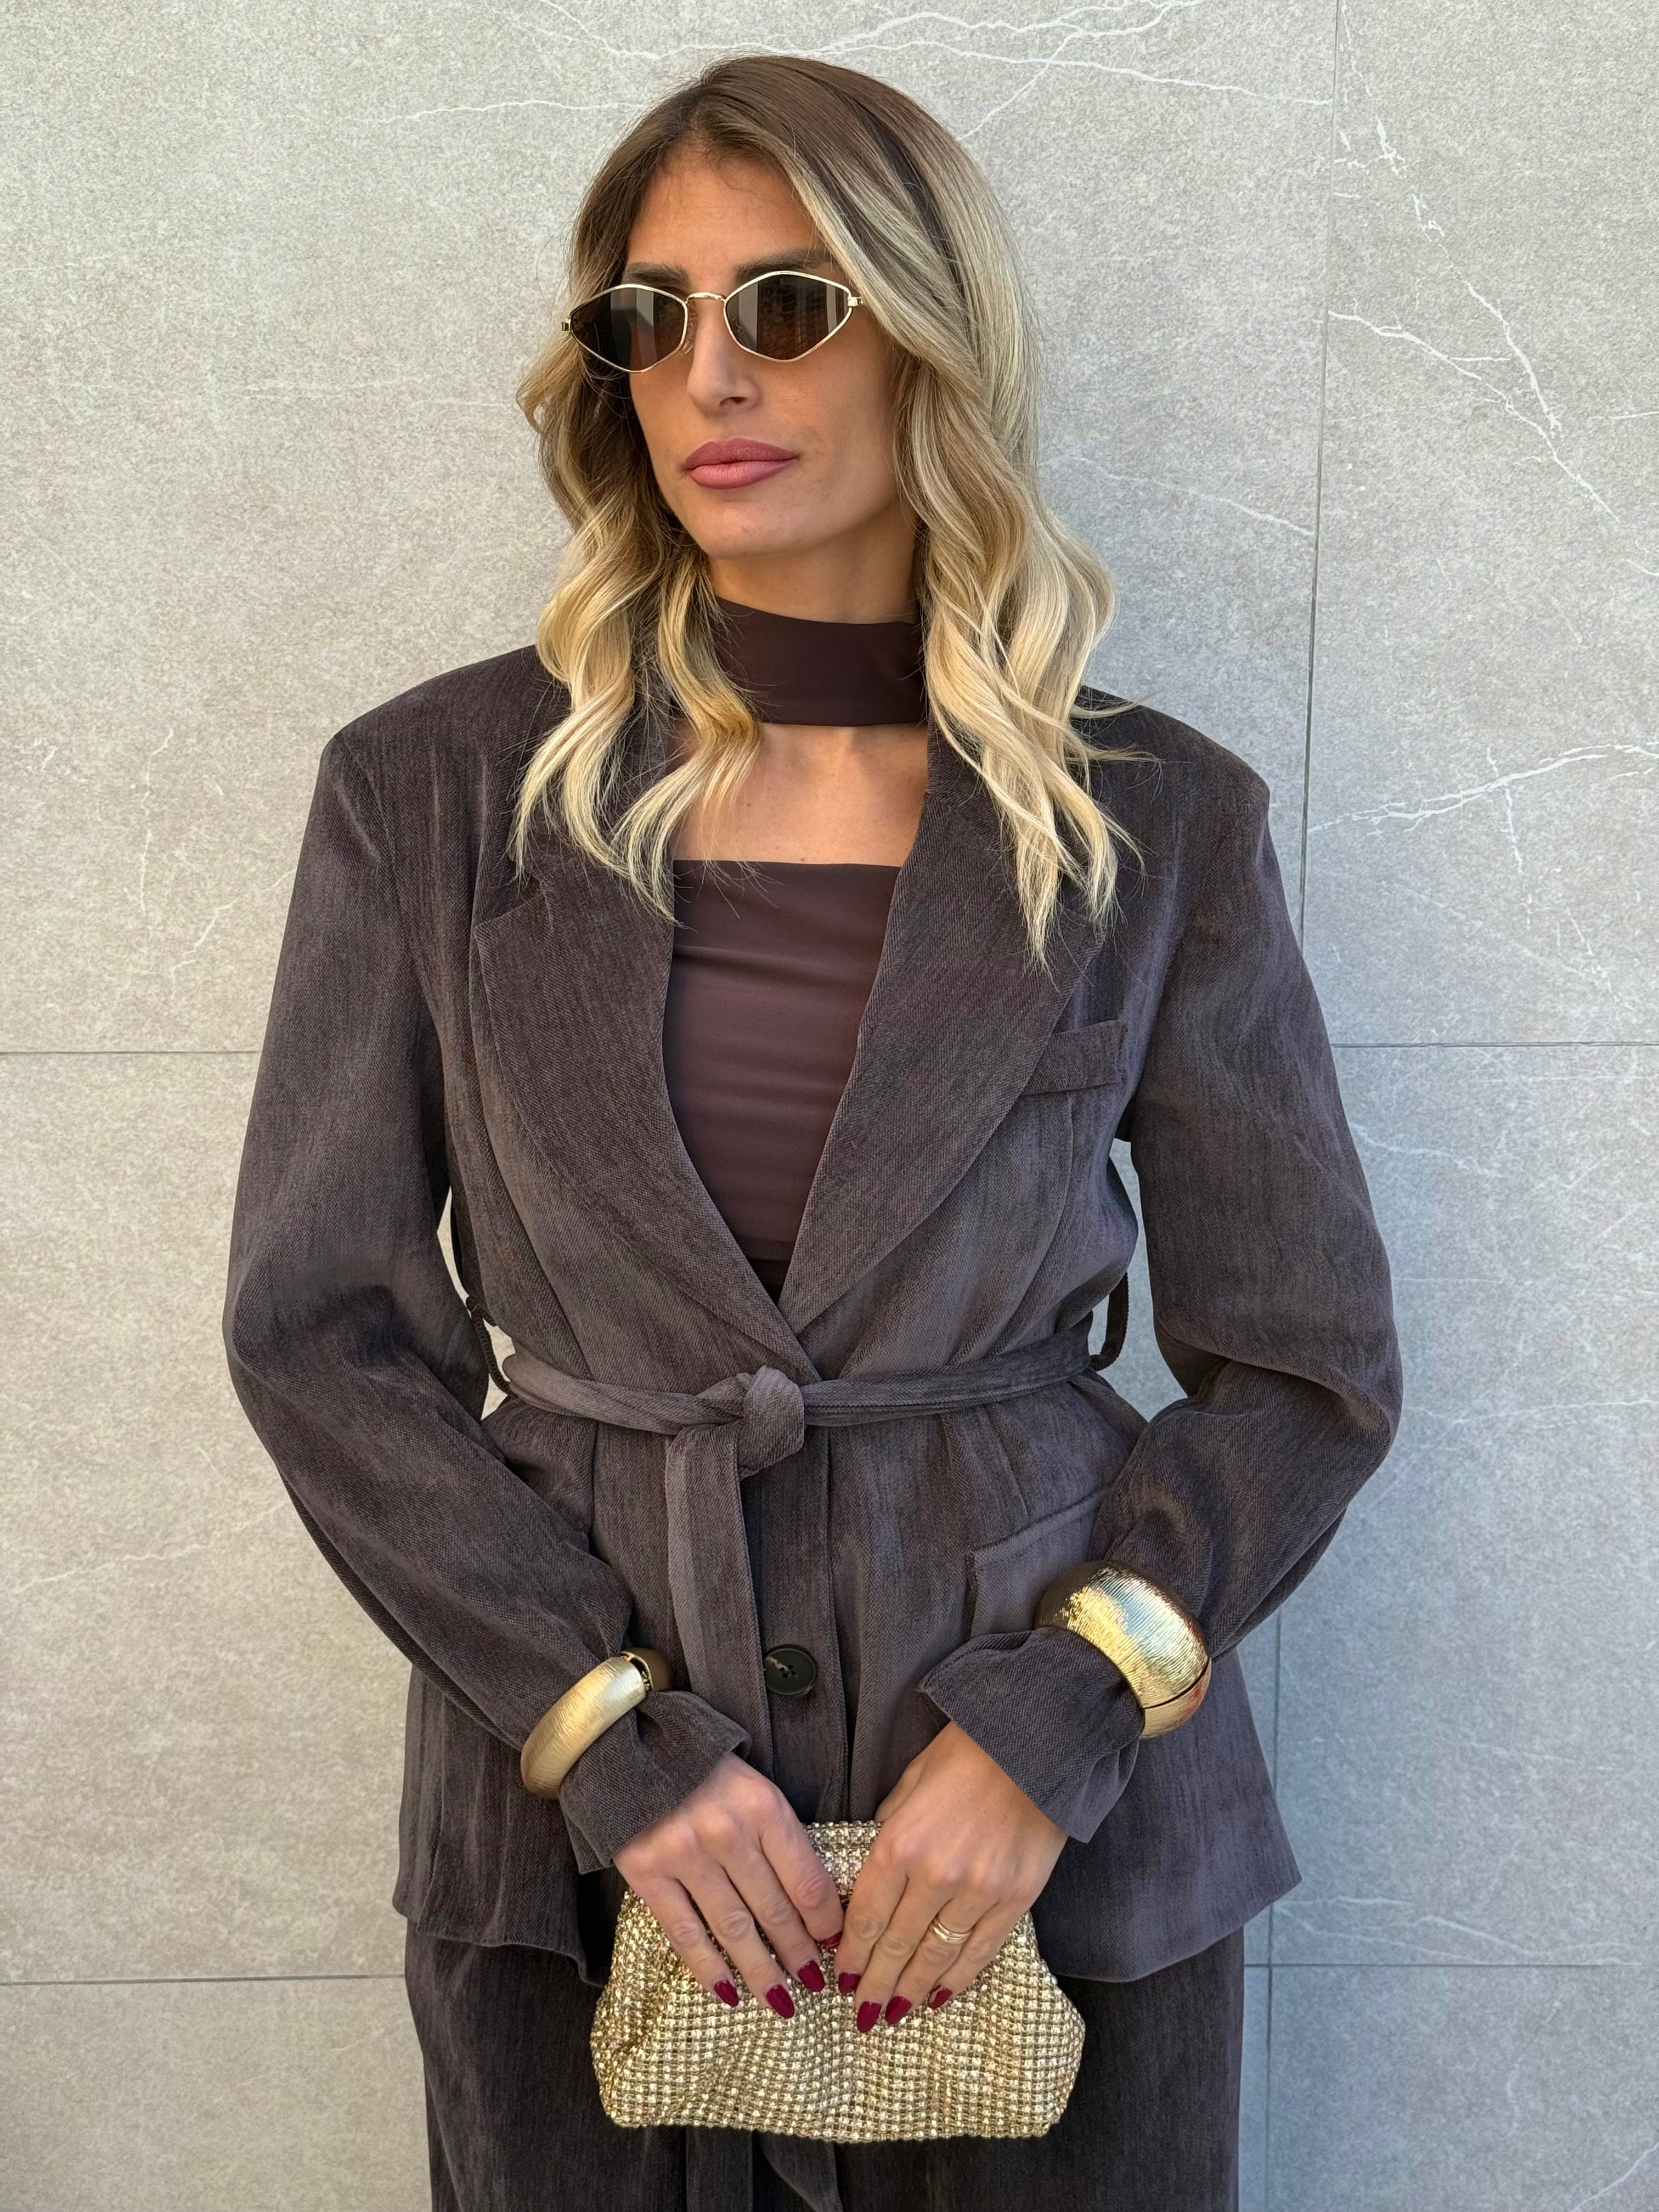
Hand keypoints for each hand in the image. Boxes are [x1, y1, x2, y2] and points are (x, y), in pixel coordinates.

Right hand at [612, 1752, 844, 2015]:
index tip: (837, 1947)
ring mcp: (684, 1854)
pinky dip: (708, 1968)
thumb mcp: (757, 1794)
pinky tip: (727, 1993)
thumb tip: (816, 1908)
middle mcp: (727, 1832)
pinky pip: (684, 1933)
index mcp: (763, 1807)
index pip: (807, 1881)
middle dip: (799, 1955)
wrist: (635, 1751)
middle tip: (815, 1984)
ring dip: (761, 1972)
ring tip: (782, 2001)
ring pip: (733, 1929)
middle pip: (774, 1911)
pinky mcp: (647, 1873)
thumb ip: (783, 1842)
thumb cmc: (709, 1777)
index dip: (826, 1922)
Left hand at [834, 1722, 1067, 2026]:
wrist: (1034, 1743)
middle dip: (874, 1985)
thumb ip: (889, 1829)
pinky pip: (980, 1951)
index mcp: (900, 1843)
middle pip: (896, 1946)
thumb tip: (875, 1868)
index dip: (851, 1953)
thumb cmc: (965, 1754)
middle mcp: (935, 1875)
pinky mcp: (1016, 1898)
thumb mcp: (910, 1783)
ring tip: (893, 2014)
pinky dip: (957, 1978)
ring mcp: (978, 1891)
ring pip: (936, 1957)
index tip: (840, 1979)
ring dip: (911, 1991)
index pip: (867, 1916)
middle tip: (861, 2015)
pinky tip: (940, 1996)